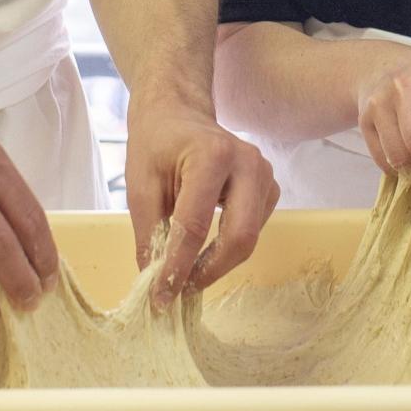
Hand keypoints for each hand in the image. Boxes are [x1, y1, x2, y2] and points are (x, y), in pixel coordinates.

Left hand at [123, 98, 278, 308]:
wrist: (179, 113)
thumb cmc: (157, 145)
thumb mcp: (141, 187)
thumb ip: (150, 235)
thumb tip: (155, 283)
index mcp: (211, 156)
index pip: (196, 225)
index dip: (178, 267)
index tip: (161, 297)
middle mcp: (248, 163)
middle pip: (240, 237)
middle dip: (209, 271)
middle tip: (181, 289)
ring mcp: (264, 174)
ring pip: (249, 237)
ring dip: (218, 262)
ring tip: (186, 268)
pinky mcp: (269, 187)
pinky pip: (254, 229)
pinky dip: (229, 247)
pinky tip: (204, 246)